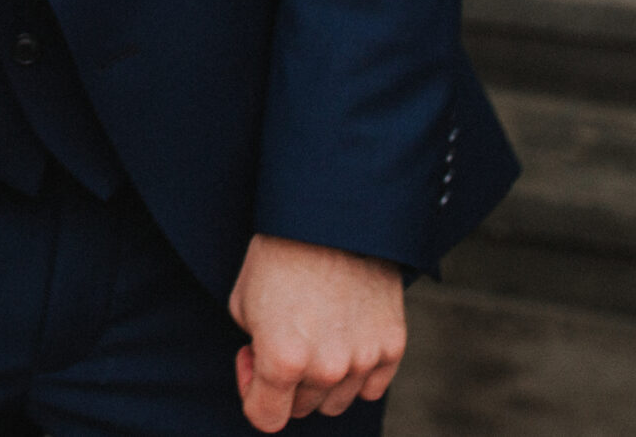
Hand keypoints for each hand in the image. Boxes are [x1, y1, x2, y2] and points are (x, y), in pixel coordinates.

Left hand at [228, 234, 404, 429]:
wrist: (331, 218)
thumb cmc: (278, 255)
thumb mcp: (242, 303)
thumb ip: (255, 351)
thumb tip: (267, 372)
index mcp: (282, 359)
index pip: (266, 418)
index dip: (252, 393)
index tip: (251, 363)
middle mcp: (325, 368)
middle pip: (302, 408)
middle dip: (286, 382)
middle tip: (282, 339)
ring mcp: (363, 359)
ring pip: (336, 401)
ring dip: (321, 380)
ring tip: (314, 336)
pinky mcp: (392, 346)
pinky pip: (371, 386)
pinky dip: (357, 373)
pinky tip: (343, 338)